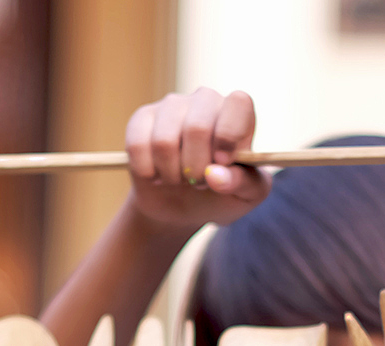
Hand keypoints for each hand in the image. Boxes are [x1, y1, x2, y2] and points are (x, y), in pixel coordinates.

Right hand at [125, 88, 270, 233]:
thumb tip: (215, 176)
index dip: (228, 135)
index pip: (238, 102)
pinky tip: (156, 175)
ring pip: (164, 140)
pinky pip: (138, 145)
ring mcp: (172, 105)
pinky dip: (148, 171)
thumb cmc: (222, 194)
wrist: (182, 206)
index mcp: (237, 113)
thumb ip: (243, 183)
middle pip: (197, 127)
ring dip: (172, 174)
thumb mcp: (246, 196)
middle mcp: (205, 100)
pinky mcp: (142, 118)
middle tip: (199, 181)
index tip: (221, 163)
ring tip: (179, 179)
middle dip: (196, 167)